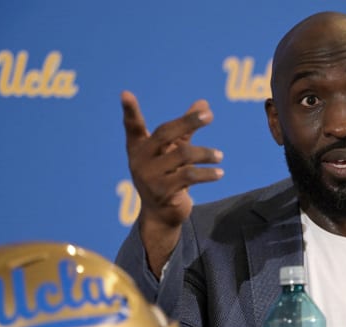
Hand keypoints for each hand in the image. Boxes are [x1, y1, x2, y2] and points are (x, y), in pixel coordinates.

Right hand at [121, 90, 223, 273]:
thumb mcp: (174, 151)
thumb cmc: (167, 176)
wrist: (162, 215)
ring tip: (220, 156)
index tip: (125, 93)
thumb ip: (186, 128)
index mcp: (139, 147)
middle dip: (188, 122)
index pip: (133, 126)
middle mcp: (140, 160)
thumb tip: (203, 102)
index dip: (129, 110)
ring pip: (183, 155)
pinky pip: (189, 176)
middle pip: (165, 134)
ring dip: (205, 154)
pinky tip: (219, 173)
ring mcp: (149, 177)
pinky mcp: (162, 192)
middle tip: (209, 116)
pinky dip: (207, 173)